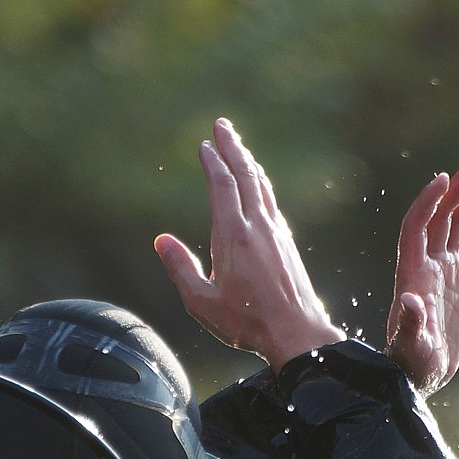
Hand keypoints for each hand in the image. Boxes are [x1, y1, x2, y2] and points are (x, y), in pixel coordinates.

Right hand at [154, 118, 344, 372]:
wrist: (297, 333)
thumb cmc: (246, 321)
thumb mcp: (201, 301)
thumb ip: (180, 267)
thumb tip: (161, 240)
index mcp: (233, 235)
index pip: (222, 185)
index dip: (213, 161)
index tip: (205, 145)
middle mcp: (257, 226)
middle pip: (245, 175)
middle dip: (233, 147)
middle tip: (223, 125)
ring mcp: (276, 232)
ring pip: (261, 185)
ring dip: (248, 162)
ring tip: (239, 147)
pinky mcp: (286, 243)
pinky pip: (270, 201)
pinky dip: (260, 183)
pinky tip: (257, 185)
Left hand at [386, 155, 458, 396]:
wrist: (422, 369)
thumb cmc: (412, 361)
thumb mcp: (412, 346)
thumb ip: (411, 324)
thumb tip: (409, 302)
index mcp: (412, 273)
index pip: (416, 227)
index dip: (427, 202)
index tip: (444, 179)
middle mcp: (425, 263)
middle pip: (439, 215)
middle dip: (458, 188)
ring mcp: (442, 265)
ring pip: (456, 219)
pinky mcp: (458, 272)